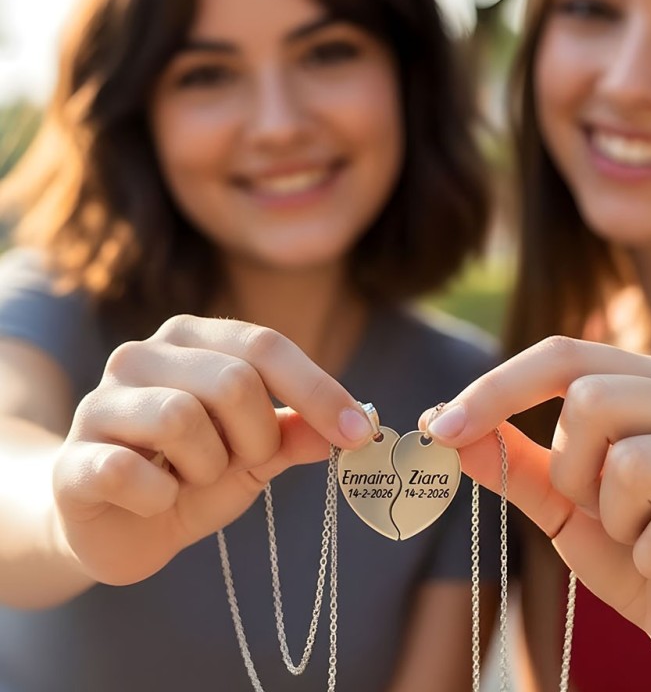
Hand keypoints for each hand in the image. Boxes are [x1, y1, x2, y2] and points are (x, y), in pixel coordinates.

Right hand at [53, 315, 372, 584]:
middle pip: (234, 381)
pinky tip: (156, 499)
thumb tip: (355, 423)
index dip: (319, 390)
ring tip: (192, 478)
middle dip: (256, 439)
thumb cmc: (192, 475)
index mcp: (193, 339)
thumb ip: (296, 433)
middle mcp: (143, 356)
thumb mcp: (255, 454)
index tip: (361, 434)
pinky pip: (130, 471)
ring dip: (208, 467)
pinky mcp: (73, 458)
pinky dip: (161, 497)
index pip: (267, 346)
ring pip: (182, 419)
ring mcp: (99, 402)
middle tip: (243, 463)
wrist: (116, 526)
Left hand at [420, 336, 650, 681]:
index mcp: (648, 380)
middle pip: (592, 399)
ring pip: (630, 464)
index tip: (440, 427)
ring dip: (612, 518)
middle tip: (597, 504)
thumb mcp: (559, 497)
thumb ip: (510, 459)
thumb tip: (442, 423)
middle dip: (572, 468)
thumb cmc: (631, 539)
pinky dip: (648, 561)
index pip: (562, 356)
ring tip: (637, 533)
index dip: (496, 388)